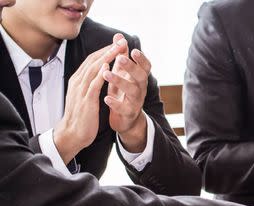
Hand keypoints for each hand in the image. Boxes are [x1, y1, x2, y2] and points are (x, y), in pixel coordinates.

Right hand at [53, 40, 127, 163]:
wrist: (72, 134)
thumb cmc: (81, 115)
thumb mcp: (85, 95)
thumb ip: (91, 83)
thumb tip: (100, 71)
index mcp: (78, 80)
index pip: (92, 61)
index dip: (105, 50)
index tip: (117, 43)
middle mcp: (78, 82)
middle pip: (93, 61)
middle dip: (108, 50)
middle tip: (121, 40)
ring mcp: (81, 91)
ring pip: (93, 69)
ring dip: (106, 58)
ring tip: (118, 48)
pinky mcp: (86, 101)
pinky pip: (93, 85)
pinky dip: (100, 75)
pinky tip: (107, 67)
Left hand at [103, 33, 151, 152]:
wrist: (126, 119)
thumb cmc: (123, 92)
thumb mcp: (123, 73)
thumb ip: (121, 55)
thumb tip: (118, 36)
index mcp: (139, 78)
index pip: (145, 66)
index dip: (141, 59)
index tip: (133, 50)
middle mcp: (141, 88)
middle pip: (140, 76)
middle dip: (131, 67)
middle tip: (119, 57)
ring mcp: (136, 101)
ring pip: (132, 91)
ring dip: (120, 81)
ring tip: (106, 73)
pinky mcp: (128, 113)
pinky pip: (124, 108)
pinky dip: (115, 103)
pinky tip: (106, 98)